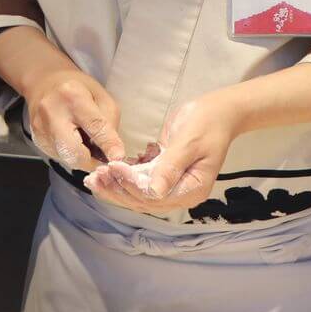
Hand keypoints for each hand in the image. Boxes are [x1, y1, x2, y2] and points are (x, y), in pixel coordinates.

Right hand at [25, 69, 124, 171]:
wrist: (45, 83)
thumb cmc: (78, 88)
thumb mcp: (102, 96)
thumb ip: (109, 122)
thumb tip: (113, 153)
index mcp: (72, 96)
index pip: (94, 126)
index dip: (108, 144)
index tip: (118, 157)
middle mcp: (52, 113)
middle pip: (74, 152)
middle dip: (92, 161)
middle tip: (102, 156)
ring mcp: (41, 128)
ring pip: (67, 159)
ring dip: (82, 158)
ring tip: (85, 141)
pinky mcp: (36, 139)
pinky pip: (59, 157)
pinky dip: (70, 154)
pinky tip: (73, 140)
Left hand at [84, 95, 239, 212]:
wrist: (217, 111)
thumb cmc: (207, 123)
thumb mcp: (189, 142)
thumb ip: (170, 166)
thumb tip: (153, 191)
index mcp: (192, 190)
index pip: (154, 196)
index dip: (130, 185)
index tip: (112, 167)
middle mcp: (181, 193)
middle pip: (143, 200)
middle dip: (117, 189)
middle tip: (94, 177)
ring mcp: (172, 186)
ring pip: (138, 194)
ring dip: (116, 186)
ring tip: (94, 178)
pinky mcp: (163, 174)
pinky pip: (140, 182)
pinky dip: (123, 178)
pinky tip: (106, 172)